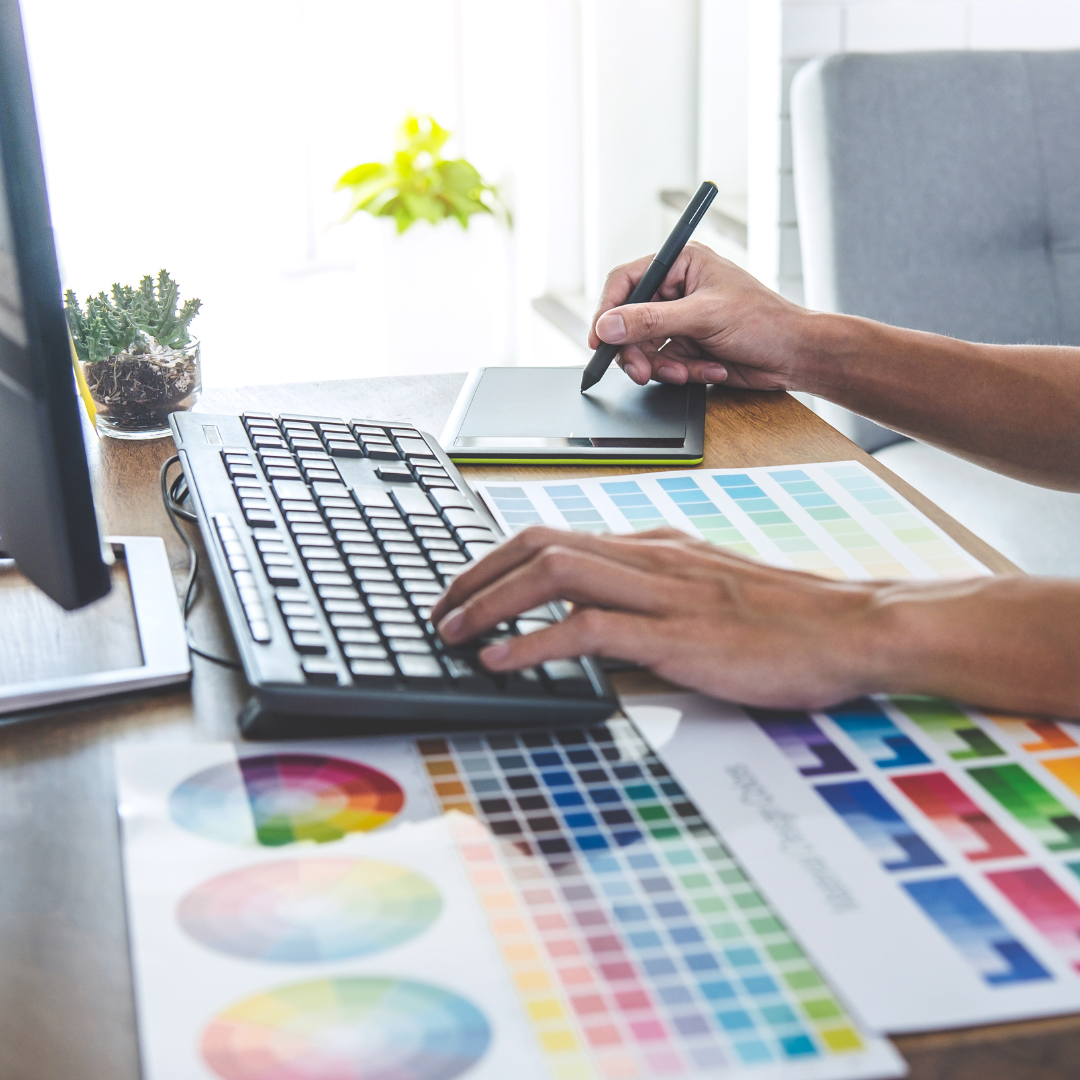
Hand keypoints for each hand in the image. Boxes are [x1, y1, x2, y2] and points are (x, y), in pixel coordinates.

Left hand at [431, 526, 888, 708]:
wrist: (853, 627)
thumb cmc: (786, 617)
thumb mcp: (707, 589)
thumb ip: (653, 591)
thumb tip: (596, 613)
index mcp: (653, 545)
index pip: (553, 534)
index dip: (494, 559)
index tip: (463, 587)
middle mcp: (649, 557)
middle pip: (537, 543)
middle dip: (475, 575)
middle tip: (440, 611)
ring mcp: (663, 592)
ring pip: (552, 573)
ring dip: (490, 602)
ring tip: (453, 632)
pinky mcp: (678, 634)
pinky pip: (588, 628)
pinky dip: (534, 642)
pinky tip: (503, 661)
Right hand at [588, 242, 809, 388]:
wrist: (795, 355)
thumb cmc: (763, 322)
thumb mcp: (703, 317)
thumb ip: (651, 321)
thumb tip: (608, 325)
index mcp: (681, 265)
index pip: (626, 281)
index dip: (607, 310)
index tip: (599, 339)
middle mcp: (677, 291)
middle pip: (629, 322)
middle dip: (637, 350)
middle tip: (641, 371)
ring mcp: (681, 321)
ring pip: (644, 349)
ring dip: (663, 366)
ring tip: (687, 371)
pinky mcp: (688, 347)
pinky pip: (664, 364)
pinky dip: (682, 372)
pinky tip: (710, 368)